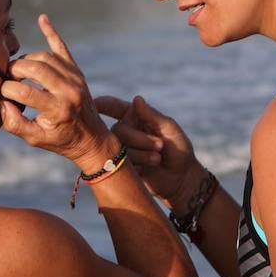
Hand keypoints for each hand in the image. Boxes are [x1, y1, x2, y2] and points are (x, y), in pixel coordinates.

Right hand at [0, 14, 117, 172]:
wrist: (91, 137)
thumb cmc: (60, 139)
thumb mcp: (35, 139)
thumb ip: (14, 124)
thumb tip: (0, 102)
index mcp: (59, 109)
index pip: (25, 91)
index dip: (7, 90)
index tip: (1, 94)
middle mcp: (69, 90)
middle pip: (35, 68)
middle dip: (14, 70)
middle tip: (6, 78)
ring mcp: (75, 77)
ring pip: (45, 57)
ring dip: (26, 60)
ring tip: (16, 70)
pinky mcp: (76, 70)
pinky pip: (62, 47)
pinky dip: (51, 32)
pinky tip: (42, 18)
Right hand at [95, 94, 202, 211]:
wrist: (180, 178)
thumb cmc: (178, 148)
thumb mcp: (169, 128)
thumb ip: (151, 115)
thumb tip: (137, 98)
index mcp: (134, 116)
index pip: (114, 107)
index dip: (103, 104)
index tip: (94, 102)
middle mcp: (125, 130)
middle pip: (118, 130)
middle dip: (140, 138)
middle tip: (160, 145)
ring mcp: (121, 148)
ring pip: (118, 147)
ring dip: (141, 152)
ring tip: (158, 158)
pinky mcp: (121, 165)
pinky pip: (120, 162)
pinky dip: (138, 163)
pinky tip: (150, 167)